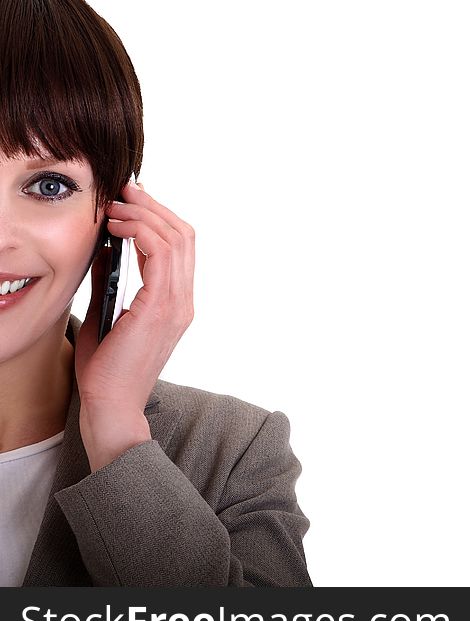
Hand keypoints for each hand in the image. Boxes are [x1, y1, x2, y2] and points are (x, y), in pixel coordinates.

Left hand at [76, 179, 194, 471]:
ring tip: (116, 205)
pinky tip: (117, 228)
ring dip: (145, 214)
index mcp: (176, 302)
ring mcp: (177, 304)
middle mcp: (184, 301)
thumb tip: (106, 248)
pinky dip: (140, 233)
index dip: (158, 216)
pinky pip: (161, 255)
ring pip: (176, 239)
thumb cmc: (107, 369)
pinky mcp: (161, 308)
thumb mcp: (107, 313)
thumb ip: (111, 281)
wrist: (111, 404)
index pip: (180, 246)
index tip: (129, 200)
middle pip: (184, 235)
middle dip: (153, 206)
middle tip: (124, 189)